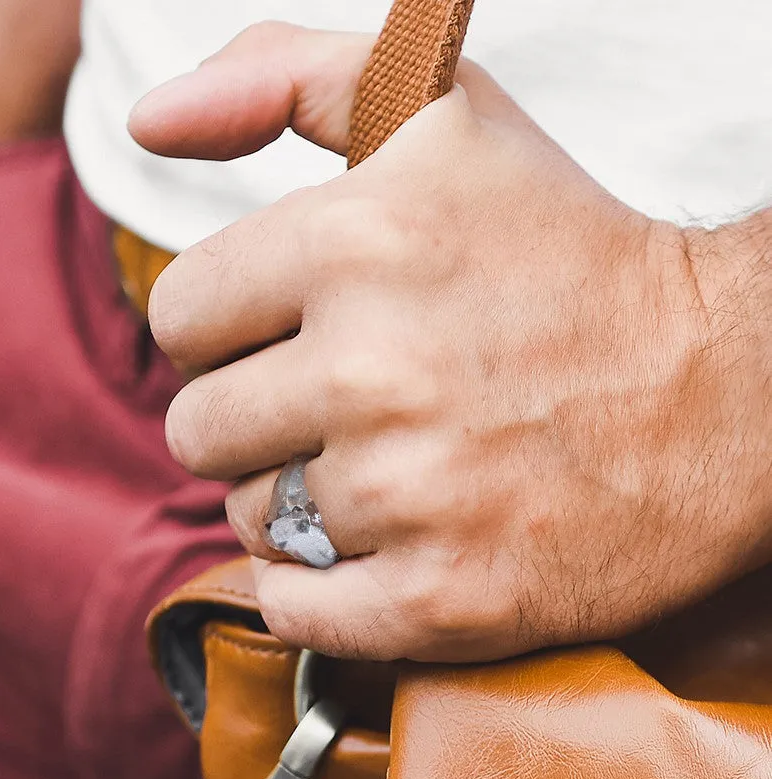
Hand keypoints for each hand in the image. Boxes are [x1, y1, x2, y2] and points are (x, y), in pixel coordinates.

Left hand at [130, 23, 771, 660]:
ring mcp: (411, 497)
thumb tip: (151, 121)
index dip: (226, 334)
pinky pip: (297, 613)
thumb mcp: (441, 119)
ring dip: (294, 505)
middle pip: (199, 432)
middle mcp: (375, 371)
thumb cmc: (572, 254)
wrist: (729, 391)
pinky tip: (376, 547)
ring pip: (249, 522)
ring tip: (381, 474)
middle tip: (337, 411)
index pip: (180, 320)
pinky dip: (317, 591)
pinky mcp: (446, 599)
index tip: (284, 340)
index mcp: (356, 240)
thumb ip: (285, 80)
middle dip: (253, 422)